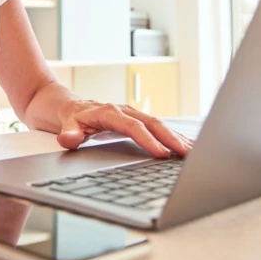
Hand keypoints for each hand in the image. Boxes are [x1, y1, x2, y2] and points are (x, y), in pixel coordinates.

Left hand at [56, 100, 193, 158]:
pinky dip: (173, 136)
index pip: (133, 127)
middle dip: (171, 139)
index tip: (161, 154)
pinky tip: (187, 146)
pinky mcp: (138, 120)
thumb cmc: (71, 117)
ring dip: (177, 138)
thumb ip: (69, 133)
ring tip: (194, 152)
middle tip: (188, 154)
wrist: (70, 105)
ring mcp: (133, 115)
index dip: (147, 140)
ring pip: (159, 125)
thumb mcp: (65, 125)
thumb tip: (69, 139)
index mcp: (110, 112)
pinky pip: (158, 128)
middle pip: (153, 124)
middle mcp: (125, 111)